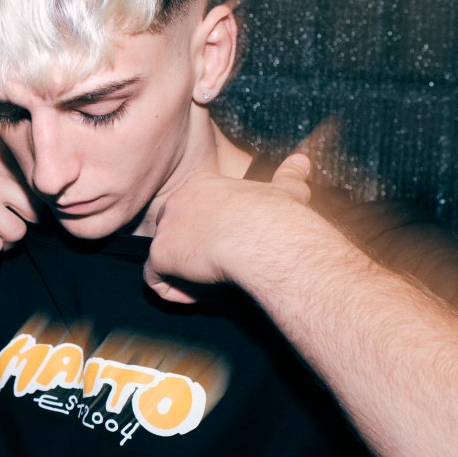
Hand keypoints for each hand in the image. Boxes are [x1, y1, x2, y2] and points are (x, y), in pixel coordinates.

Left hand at [144, 153, 312, 303]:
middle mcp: (177, 201)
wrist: (266, 239)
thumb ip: (288, 176)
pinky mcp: (160, 255)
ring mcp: (165, 227)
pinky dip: (178, 293)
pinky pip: (156, 281)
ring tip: (218, 282)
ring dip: (188, 275)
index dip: (208, 234)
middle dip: (194, 254)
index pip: (192, 212)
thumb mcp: (285, 192)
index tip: (229, 248)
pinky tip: (204, 294)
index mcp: (202, 185)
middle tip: (223, 267)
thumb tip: (301, 161)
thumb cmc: (277, 217)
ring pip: (165, 258)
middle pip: (175, 234)